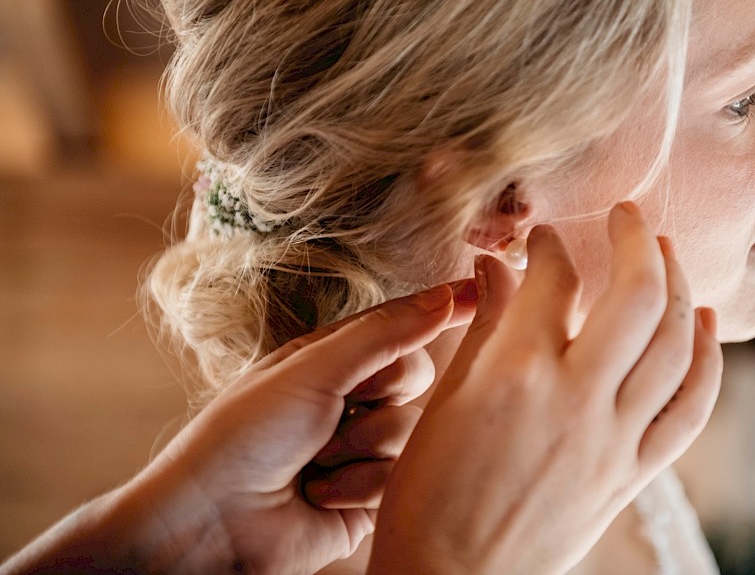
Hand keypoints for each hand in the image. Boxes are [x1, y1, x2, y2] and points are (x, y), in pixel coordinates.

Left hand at [2, 282, 474, 574]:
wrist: (213, 521)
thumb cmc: (245, 434)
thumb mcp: (314, 367)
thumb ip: (384, 332)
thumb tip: (445, 296)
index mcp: (333, 358)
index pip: (400, 324)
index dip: (440, 309)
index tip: (480, 293)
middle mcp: (351, 399)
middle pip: (416, 376)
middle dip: (379, 393)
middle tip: (340, 406)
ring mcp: (362, 449)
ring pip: (410, 430)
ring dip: (362, 447)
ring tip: (315, 462)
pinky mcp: (370, 497)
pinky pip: (399, 479)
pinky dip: (359, 486)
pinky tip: (319, 494)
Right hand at [368, 202, 722, 574]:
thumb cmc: (429, 495)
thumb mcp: (445, 401)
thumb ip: (484, 327)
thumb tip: (498, 268)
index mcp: (515, 374)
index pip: (554, 281)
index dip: (551, 246)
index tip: (545, 238)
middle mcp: (575, 398)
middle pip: (636, 296)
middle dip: (636, 239)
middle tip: (627, 215)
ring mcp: (613, 438)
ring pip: (674, 344)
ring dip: (678, 286)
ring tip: (667, 254)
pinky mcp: (633, 473)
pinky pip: (690, 409)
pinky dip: (706, 360)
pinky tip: (703, 322)